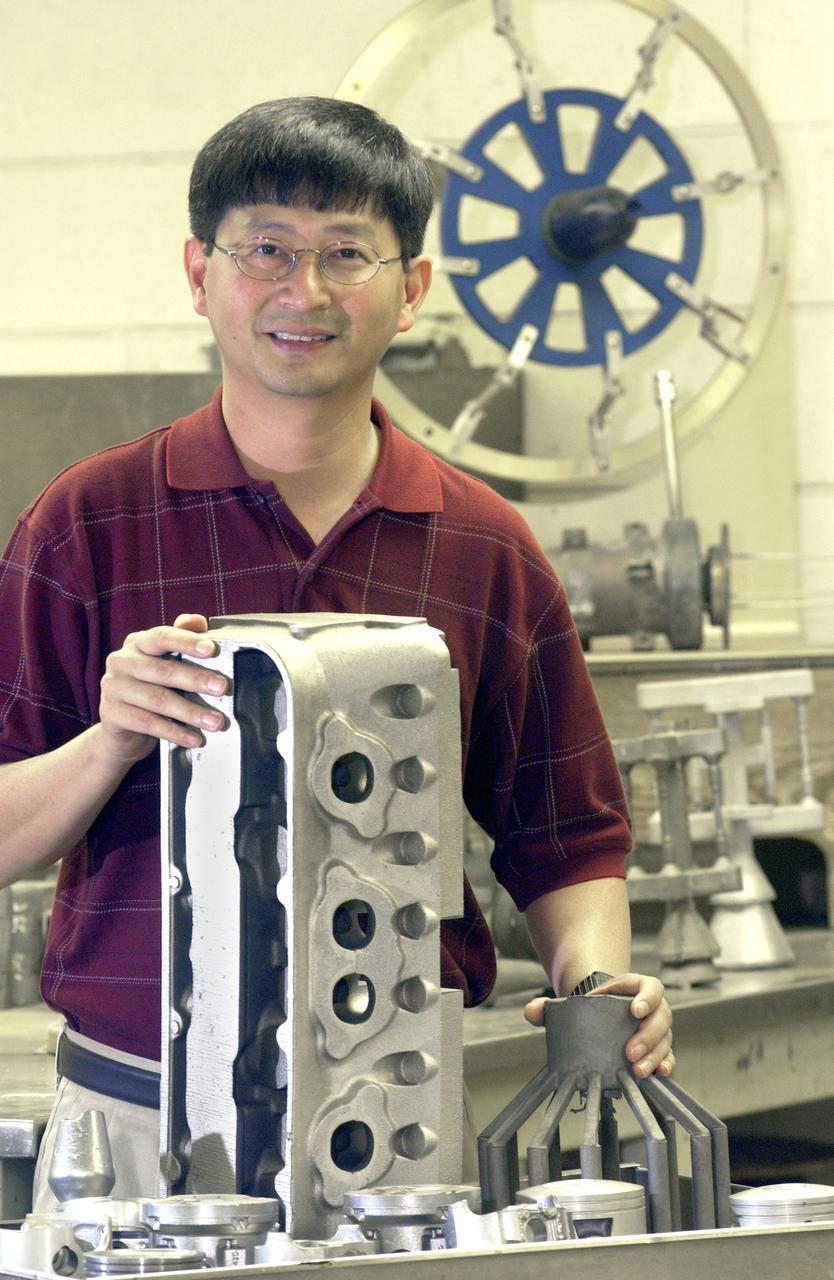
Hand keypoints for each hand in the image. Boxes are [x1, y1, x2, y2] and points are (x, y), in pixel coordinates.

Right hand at [98, 613, 229, 762]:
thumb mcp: (164, 664)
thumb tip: (199, 620)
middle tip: (222, 688)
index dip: (187, 641)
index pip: (163, 636)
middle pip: (163, 670)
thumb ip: (180, 640)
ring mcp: (112, 687)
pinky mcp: (110, 713)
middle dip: (196, 679)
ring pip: (158, 700)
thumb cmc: (150, 690)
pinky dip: (175, 732)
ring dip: (191, 712)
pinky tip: (195, 738)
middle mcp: (121, 661)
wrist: (121, 730)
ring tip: (216, 721)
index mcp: (137, 643)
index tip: (211, 649)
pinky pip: (148, 723)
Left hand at [523, 972, 673, 1078]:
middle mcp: (652, 1007)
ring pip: (665, 1039)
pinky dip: (666, 1064)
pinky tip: (659, 1075)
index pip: (649, 987)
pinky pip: (668, 1056)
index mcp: (634, 988)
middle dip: (647, 1036)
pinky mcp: (659, 1049)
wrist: (596, 1018)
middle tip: (630, 1053)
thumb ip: (548, 1005)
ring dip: (654, 1055)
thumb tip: (531, 1012)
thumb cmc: (588, 1008)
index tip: (634, 1010)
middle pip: (660, 1017)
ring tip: (637, 1071)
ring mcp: (657, 1029)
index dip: (647, 997)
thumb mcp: (571, 1002)